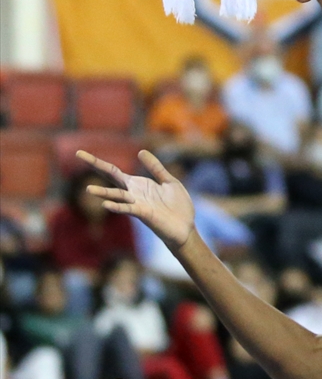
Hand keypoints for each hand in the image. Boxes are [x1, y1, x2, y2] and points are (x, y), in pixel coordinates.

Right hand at [76, 148, 194, 250]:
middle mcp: (133, 193)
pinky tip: (106, 204)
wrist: (186, 227)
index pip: (113, 171)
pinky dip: (117, 206)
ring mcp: (137, 203)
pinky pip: (128, 209)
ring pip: (116, 196)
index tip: (79, 153)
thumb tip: (140, 151)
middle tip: (77, 153)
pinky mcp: (144, 214)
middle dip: (95, 165)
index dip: (98, 162)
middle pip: (110, 177)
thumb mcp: (168, 181)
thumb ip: (155, 167)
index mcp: (137, 184)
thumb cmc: (177, 206)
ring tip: (88, 189)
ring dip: (103, 193)